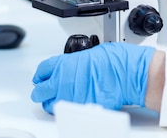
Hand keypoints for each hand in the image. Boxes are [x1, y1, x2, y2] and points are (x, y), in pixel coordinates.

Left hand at [31, 42, 154, 113]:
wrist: (126, 74)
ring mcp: (69, 97)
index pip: (42, 70)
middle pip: (40, 90)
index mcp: (64, 64)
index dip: (41, 74)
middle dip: (41, 91)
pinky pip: (66, 113)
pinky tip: (72, 107)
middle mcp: (62, 82)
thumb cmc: (114, 61)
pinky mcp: (79, 109)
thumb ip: (76, 62)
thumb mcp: (90, 54)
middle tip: (44, 91)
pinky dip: (68, 111)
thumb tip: (75, 66)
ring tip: (57, 101)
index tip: (42, 76)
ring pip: (50, 105)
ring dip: (52, 103)